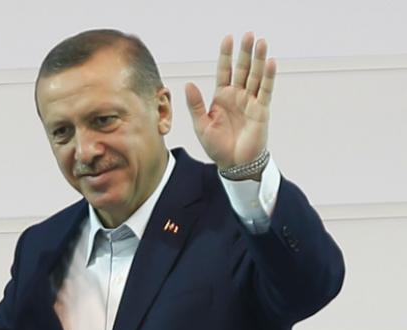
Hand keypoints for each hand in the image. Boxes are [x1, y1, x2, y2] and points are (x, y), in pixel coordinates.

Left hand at [185, 32, 275, 169]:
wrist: (234, 164)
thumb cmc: (217, 146)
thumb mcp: (201, 125)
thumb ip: (196, 105)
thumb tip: (188, 85)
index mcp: (221, 97)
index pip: (224, 71)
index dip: (226, 56)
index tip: (228, 39)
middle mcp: (237, 96)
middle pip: (242, 69)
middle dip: (244, 52)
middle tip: (248, 35)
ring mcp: (250, 102)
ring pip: (255, 76)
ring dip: (258, 59)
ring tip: (261, 42)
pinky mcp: (261, 110)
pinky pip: (266, 91)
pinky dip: (268, 77)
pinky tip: (270, 63)